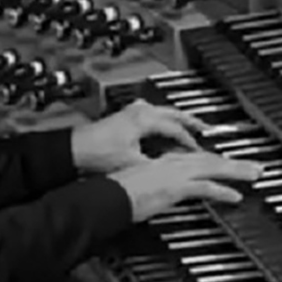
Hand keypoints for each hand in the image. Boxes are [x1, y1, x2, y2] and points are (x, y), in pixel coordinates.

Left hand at [70, 100, 207, 174]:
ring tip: (190, 126)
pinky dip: (164, 120)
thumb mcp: (132, 162)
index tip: (198, 151)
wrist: (75, 148)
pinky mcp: (126, 115)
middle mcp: (140, 111)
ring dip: (178, 119)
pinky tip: (166, 127)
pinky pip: (154, 114)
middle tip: (206, 129)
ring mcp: (133, 111)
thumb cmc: (98, 152)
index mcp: (145, 119)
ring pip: (164, 112)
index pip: (176, 129)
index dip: (189, 142)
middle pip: (174, 114)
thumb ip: (155, 165)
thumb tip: (171, 170)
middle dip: (191, 122)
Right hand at [108, 152, 265, 221]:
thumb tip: (165, 195)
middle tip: (255, 166)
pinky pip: (205, 187)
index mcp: (164, 161)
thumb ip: (157, 187)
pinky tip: (236, 196)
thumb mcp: (141, 185)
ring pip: (214, 168)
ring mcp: (175, 173)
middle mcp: (172, 163)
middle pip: (211, 160)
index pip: (197, 158)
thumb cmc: (117, 192)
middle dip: (235, 163)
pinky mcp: (176, 186)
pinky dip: (222, 191)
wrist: (106, 195)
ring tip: (254, 175)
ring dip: (236, 171)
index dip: (216, 161)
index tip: (230, 164)